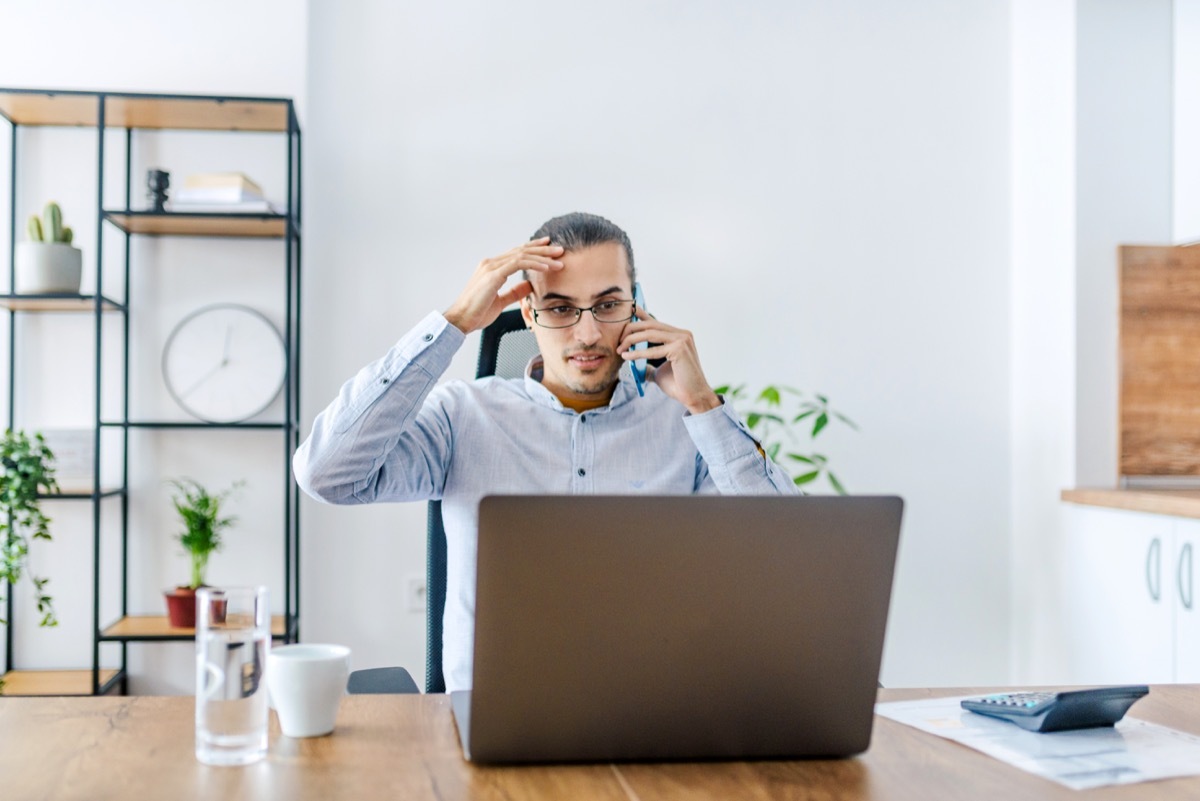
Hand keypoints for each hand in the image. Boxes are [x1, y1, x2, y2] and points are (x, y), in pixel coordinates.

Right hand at [443, 237, 563, 333]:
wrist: (461, 320)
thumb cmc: (477, 312)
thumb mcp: (501, 301)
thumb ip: (514, 292)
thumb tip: (529, 286)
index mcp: (492, 268)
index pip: (516, 253)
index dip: (533, 249)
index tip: (548, 247)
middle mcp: (491, 263)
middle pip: (521, 250)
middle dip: (542, 249)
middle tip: (560, 249)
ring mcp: (491, 267)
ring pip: (522, 255)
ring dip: (542, 257)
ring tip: (558, 260)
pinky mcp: (492, 275)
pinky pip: (518, 264)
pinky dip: (534, 264)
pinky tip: (546, 268)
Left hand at [618, 307, 720, 414]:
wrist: (694, 396)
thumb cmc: (679, 385)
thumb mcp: (660, 372)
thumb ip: (650, 366)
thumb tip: (638, 367)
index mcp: (679, 336)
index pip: (656, 323)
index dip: (641, 315)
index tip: (628, 311)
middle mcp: (682, 334)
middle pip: (650, 325)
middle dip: (631, 330)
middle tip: (618, 340)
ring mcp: (682, 340)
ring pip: (649, 333)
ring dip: (631, 340)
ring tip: (619, 349)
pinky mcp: (679, 349)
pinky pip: (652, 350)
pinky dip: (637, 353)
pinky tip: (626, 356)